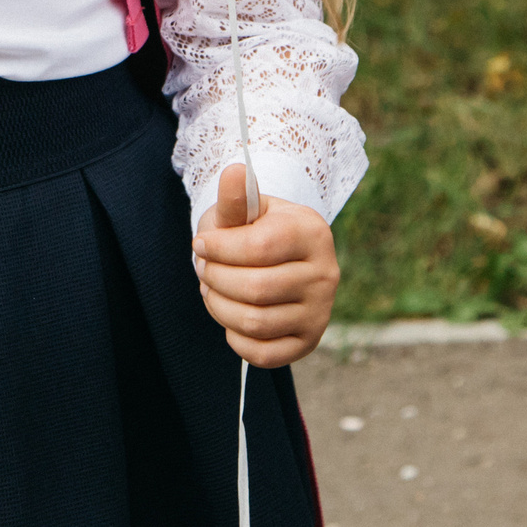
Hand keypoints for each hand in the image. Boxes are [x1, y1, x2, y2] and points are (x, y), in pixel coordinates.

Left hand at [191, 164, 337, 368]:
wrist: (278, 257)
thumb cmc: (255, 230)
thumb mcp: (247, 210)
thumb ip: (237, 198)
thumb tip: (233, 171)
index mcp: (312, 233)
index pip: (259, 247)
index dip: (219, 248)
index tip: (200, 245)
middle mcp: (326, 274)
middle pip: (254, 288)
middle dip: (214, 278)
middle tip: (204, 269)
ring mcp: (321, 311)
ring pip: (255, 322)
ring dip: (218, 306)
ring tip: (212, 289)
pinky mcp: (310, 341)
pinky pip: (264, 354)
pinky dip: (235, 337)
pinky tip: (230, 316)